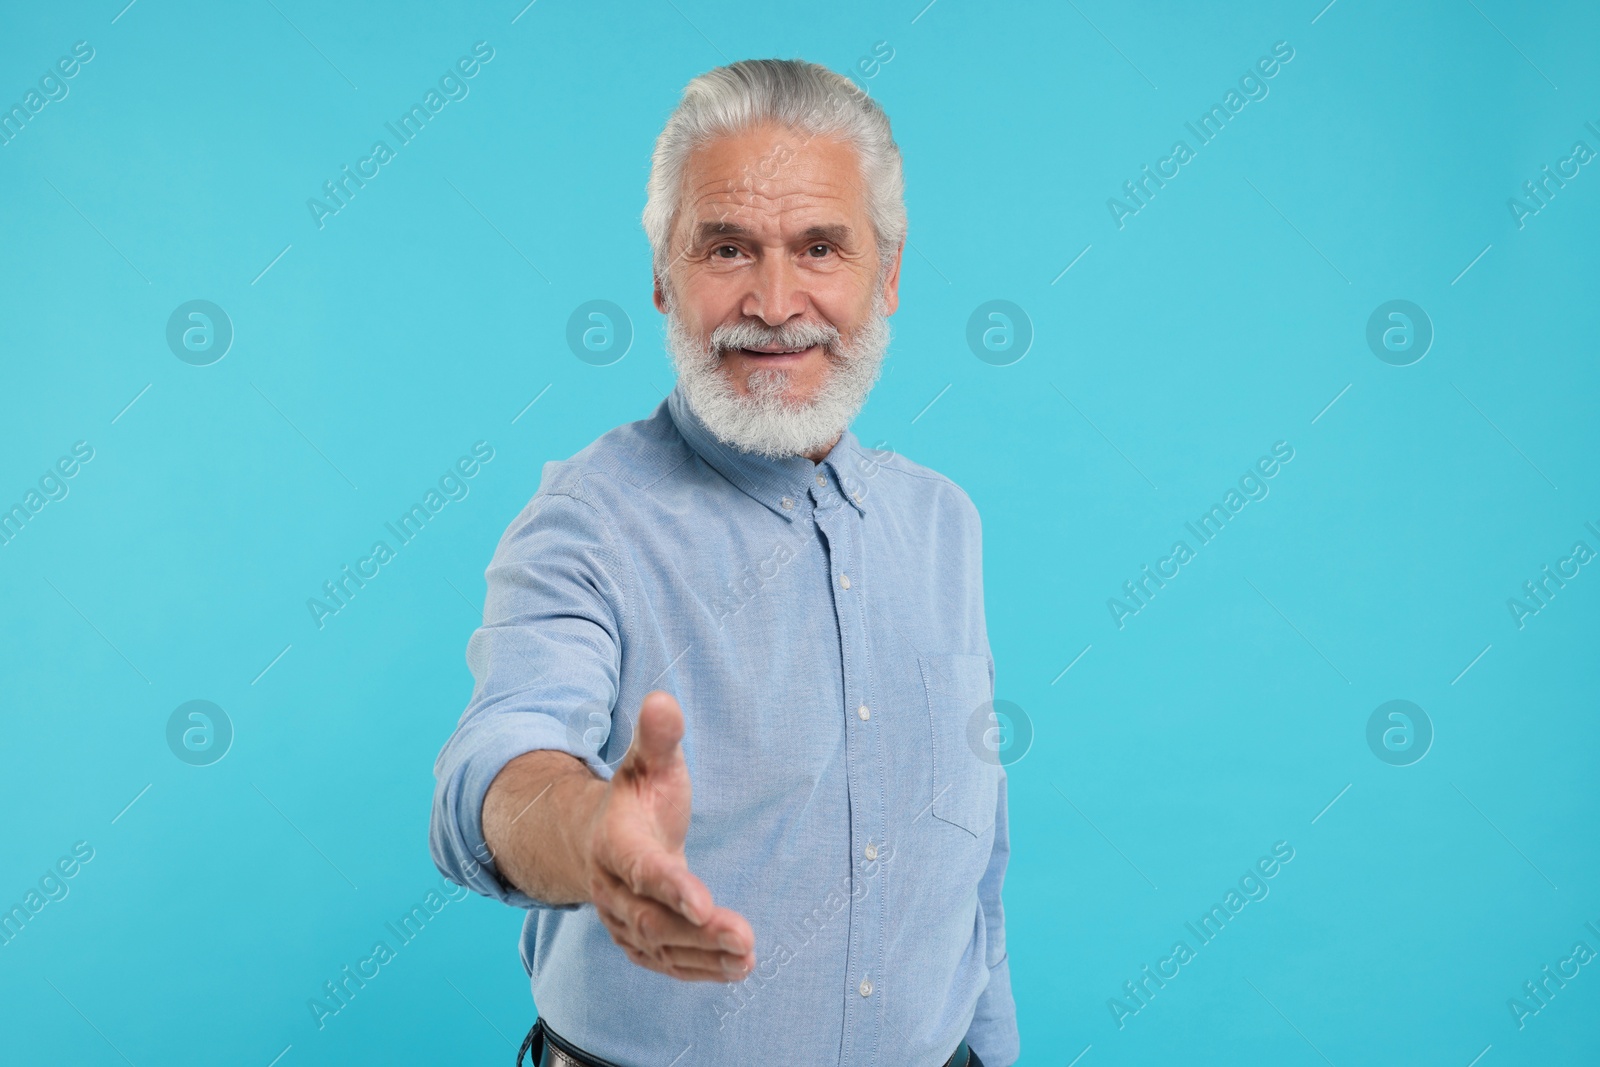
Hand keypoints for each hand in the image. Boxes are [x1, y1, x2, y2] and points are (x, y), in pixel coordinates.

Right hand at [583, 691, 755, 981]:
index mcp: (613, 843)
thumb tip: (663, 700)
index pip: (642, 869)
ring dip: (703, 956)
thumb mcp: (647, 761)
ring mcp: (620, 920)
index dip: (671, 886)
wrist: (593, 837)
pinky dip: (696, 970)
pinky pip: (663, 962)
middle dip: (698, 931)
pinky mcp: (635, 941)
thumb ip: (657, 737)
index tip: (703, 902)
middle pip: (652, 919)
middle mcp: (611, 889)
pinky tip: (733, 970)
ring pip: (659, 946)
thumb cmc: (635, 796)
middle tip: (744, 938)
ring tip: (747, 957)